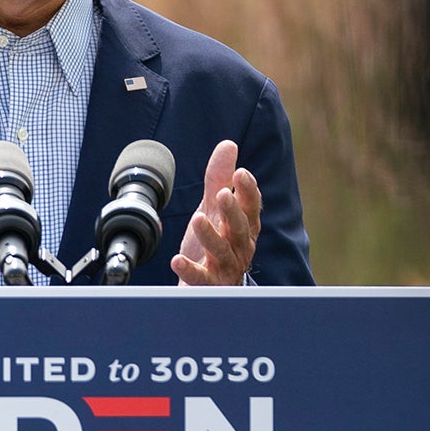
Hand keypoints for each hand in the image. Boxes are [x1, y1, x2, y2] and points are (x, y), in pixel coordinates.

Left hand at [171, 140, 260, 285]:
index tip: (241, 173)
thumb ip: (220, 178)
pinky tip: (177, 260)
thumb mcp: (215, 208)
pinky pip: (202, 278)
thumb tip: (229, 144)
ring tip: (198, 218)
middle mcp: (240, 247)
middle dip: (233, 210)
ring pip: (222, 251)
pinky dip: (190, 269)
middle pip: (240, 228)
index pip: (252, 206)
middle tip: (223, 194)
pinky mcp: (209, 284)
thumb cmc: (216, 242)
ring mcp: (226, 267)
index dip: (248, 191)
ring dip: (211, 234)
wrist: (208, 285)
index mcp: (245, 226)